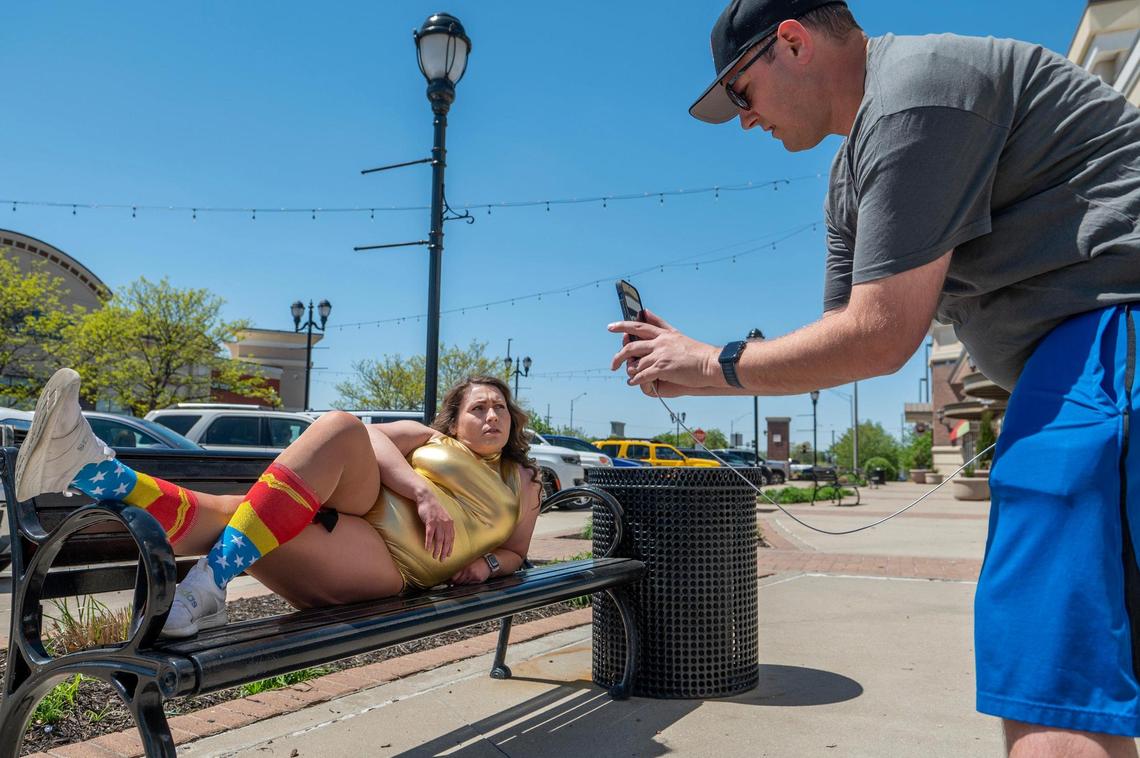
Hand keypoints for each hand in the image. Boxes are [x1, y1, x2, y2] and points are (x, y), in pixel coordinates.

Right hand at [416, 492, 453, 561]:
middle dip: (444, 551)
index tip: (448, 555)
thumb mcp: (443, 516)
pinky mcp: (430, 521)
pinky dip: (429, 542)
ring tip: (435, 556)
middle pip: (446, 540)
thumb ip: (445, 525)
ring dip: (437, 549)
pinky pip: (429, 534)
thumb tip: (445, 535)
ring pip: (438, 539)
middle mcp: (446, 523)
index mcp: (450, 523)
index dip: (450, 547)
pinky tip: (427, 548)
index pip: (451, 537)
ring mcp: (438, 522)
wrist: (427, 498)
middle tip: (442, 560)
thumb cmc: (434, 508)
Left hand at [450, 557, 491, 584]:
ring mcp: (474, 577)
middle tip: (457, 581)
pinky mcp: (479, 580)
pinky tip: (471, 579)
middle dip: (457, 582)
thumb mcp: (469, 563)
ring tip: (465, 578)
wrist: (489, 562)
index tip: (451, 580)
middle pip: (459, 581)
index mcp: (466, 568)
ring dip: (464, 582)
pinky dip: (470, 582)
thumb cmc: (479, 561)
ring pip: (465, 583)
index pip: (455, 577)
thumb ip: (462, 569)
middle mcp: (469, 573)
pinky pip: (471, 584)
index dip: (452, 579)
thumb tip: (455, 574)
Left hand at [608, 308, 722, 395]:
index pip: (638, 326)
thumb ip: (660, 324)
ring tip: (630, 376)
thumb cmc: (696, 352)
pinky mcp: (663, 368)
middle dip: (619, 356)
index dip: (623, 326)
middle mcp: (659, 343)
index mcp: (663, 335)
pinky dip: (636, 380)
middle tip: (613, 364)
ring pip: (636, 363)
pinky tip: (633, 383)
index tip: (610, 327)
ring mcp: (661, 355)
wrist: (710, 363)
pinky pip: (643, 375)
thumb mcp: (676, 334)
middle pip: (631, 346)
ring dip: (630, 371)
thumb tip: (645, 311)